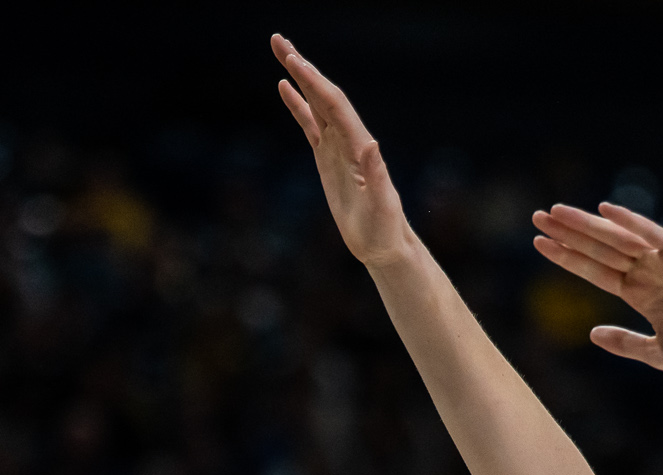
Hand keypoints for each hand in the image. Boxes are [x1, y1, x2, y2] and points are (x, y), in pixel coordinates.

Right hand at [274, 35, 413, 268]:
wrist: (383, 245)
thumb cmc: (384, 230)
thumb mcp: (382, 206)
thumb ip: (378, 175)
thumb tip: (373, 144)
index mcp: (360, 146)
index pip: (335, 106)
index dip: (314, 82)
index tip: (294, 61)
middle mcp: (350, 140)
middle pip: (323, 94)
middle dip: (302, 67)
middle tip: (277, 40)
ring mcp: (338, 147)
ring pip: (315, 103)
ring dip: (299, 77)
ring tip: (280, 51)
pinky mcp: (328, 158)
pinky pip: (310, 124)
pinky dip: (297, 104)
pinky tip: (284, 87)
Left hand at [532, 203, 662, 378]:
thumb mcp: (655, 353)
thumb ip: (625, 343)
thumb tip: (592, 334)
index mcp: (640, 293)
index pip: (595, 269)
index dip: (567, 257)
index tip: (538, 243)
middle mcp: (648, 273)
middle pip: (599, 249)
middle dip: (568, 234)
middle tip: (536, 216)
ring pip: (618, 239)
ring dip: (588, 224)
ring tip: (556, 212)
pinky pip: (653, 235)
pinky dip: (631, 221)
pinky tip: (605, 209)